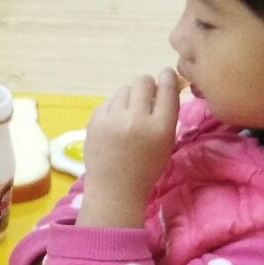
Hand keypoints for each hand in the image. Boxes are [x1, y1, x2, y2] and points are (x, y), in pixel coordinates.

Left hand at [79, 69, 179, 227]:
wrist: (114, 189)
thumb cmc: (145, 169)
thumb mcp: (166, 144)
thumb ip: (166, 116)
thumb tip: (163, 86)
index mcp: (161, 127)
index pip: (167, 90)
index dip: (168, 78)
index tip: (166, 74)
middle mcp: (137, 119)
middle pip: (143, 82)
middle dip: (146, 85)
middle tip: (145, 96)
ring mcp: (114, 119)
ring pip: (124, 90)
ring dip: (129, 98)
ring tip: (128, 115)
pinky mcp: (95, 121)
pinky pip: (108, 102)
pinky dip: (113, 108)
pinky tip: (114, 123)